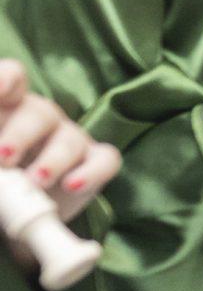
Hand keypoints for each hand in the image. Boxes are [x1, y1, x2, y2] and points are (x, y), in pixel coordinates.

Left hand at [0, 59, 118, 226]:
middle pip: (40, 113)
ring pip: (69, 141)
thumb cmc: (0, 178)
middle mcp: (39, 118)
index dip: (6, 80)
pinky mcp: (95, 162)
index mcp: (7, 109)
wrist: (22, 212)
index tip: (1, 92)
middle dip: (21, 135)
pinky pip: (105, 160)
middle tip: (3, 158)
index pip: (12, 79)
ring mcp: (70, 139)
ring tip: (34, 183)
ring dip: (51, 162)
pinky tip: (72, 186)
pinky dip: (91, 173)